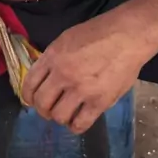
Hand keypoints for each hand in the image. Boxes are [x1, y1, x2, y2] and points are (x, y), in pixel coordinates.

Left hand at [22, 11, 146, 133]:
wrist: (128, 35)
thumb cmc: (100, 32)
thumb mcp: (68, 38)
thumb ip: (54, 58)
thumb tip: (45, 78)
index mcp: (53, 56)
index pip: (29, 84)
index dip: (28, 97)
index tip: (33, 101)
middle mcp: (63, 74)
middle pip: (41, 104)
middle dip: (43, 110)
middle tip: (51, 108)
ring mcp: (81, 89)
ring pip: (58, 117)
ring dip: (60, 117)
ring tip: (67, 112)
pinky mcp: (99, 102)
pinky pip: (80, 124)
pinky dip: (76, 126)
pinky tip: (79, 119)